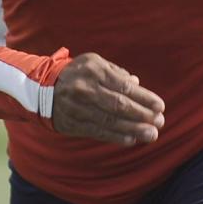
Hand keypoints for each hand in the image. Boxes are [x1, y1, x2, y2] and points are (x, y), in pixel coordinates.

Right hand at [51, 52, 165, 146]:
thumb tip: (137, 83)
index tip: (160, 107)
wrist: (42, 88)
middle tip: (160, 123)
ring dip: (133, 129)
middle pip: (119, 105)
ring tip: (151, 135)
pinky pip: (97, 131)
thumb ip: (116, 73)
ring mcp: (77, 107)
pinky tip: (131, 139)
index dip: (144, 98)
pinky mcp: (72, 123)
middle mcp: (85, 88)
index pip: (124, 86)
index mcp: (94, 70)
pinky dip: (116, 136)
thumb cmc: (77, 73)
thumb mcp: (94, 63)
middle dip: (142, 115)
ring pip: (109, 121)